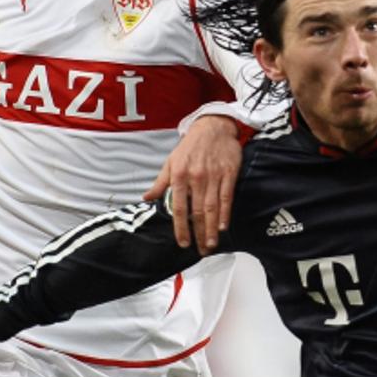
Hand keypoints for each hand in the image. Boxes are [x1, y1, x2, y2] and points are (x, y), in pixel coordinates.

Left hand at [143, 115, 241, 252]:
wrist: (212, 126)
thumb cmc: (191, 145)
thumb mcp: (171, 161)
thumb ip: (160, 183)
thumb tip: (146, 198)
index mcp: (179, 176)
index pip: (179, 208)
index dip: (181, 228)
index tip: (183, 242)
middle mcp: (196, 177)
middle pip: (197, 212)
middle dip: (199, 234)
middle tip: (201, 250)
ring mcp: (213, 176)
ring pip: (212, 207)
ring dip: (211, 229)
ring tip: (211, 244)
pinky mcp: (229, 173)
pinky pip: (227, 197)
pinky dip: (225, 213)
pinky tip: (223, 226)